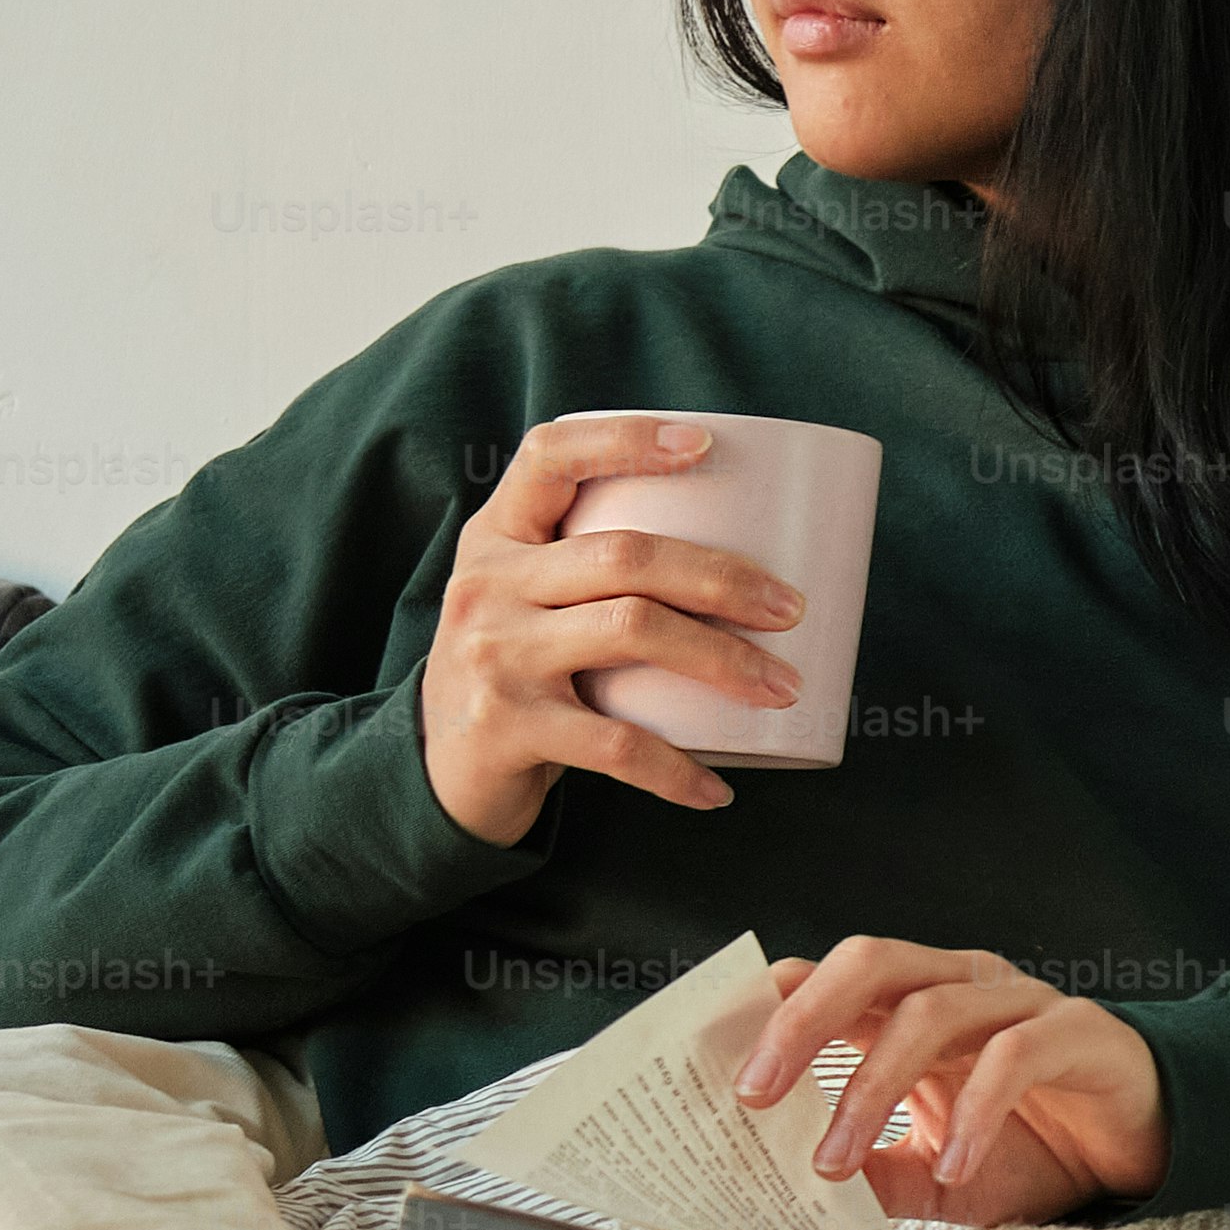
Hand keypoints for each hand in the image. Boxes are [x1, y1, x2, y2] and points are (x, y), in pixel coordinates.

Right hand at [418, 415, 810, 844]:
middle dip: (722, 577)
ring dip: (724, 660)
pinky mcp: (507, 728)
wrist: (438, 772)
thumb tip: (752, 555)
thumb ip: (595, 568)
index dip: (626, 440)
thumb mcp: (528, 600)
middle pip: (623, 554)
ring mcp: (494, 655)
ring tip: (783, 687)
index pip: (549, 456)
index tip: (705, 444)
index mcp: (498, 536)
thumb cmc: (520, 670)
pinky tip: (717, 789)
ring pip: (630, 631)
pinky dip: (676, 771)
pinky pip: (613, 745)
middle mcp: (488, 584)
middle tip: (791, 609)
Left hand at [739, 937, 1169, 1227]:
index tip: (715, 1065)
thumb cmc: (1035, 1151)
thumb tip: (786, 1188)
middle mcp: (963, 986)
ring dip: (871, 1087)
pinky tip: (953, 1164)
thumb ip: (871, 1173)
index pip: (831, 981)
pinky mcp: (1079, 1032)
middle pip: (869, 963)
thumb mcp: (932, 1177)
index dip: (773, 1008)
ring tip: (835, 1161)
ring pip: (931, 1010)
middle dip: (801, 1020)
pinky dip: (974, 1111)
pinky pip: (1015, 1056)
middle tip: (754, 1092)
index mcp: (917, 1004)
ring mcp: (1022, 1003)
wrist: (1142, 1154)